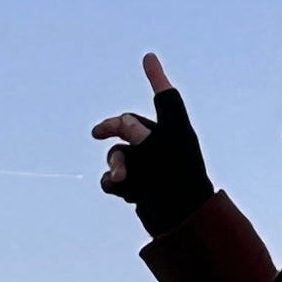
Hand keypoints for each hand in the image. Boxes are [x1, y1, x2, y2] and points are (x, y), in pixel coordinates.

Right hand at [92, 54, 210, 234]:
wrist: (184, 222)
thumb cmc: (180, 183)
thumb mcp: (160, 152)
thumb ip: (138, 133)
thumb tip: (121, 125)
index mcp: (174, 131)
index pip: (165, 98)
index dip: (156, 78)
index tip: (149, 58)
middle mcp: (161, 145)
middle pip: (128, 126)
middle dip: (112, 128)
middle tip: (97, 133)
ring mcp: (149, 167)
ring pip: (119, 154)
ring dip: (115, 163)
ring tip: (121, 179)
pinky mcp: (139, 187)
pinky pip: (115, 177)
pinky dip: (113, 182)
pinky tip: (119, 189)